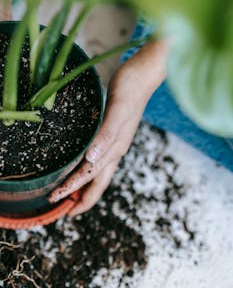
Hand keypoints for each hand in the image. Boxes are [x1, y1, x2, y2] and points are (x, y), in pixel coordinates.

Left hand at [48, 40, 166, 215]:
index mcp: (114, 148)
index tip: (56, 201)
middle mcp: (115, 150)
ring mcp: (115, 143)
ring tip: (72, 197)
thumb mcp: (117, 111)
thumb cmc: (129, 91)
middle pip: (98, 183)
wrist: (141, 76)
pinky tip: (81, 167)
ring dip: (84, 188)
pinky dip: (88, 170)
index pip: (90, 177)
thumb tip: (91, 160)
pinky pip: (99, 160)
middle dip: (81, 199)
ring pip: (98, 174)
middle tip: (64, 211)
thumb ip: (106, 136)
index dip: (73, 191)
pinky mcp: (112, 134)